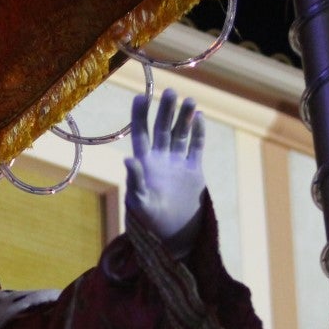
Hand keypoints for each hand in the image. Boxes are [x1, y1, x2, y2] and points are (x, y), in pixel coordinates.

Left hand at [125, 89, 205, 257]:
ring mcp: (177, 164)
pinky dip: (199, 133)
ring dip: (184, 117)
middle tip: (170, 91)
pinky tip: (200, 118)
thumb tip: (128, 159)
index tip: (140, 96)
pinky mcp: (193, 171)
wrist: (172, 237)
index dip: (139, 115)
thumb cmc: (149, 222)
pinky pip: (196, 147)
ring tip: (189, 100)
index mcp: (144, 164)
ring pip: (180, 134)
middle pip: (162, 128)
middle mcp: (160, 159)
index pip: (140, 134)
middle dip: (165, 110)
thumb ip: (135, 181)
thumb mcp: (140, 202)